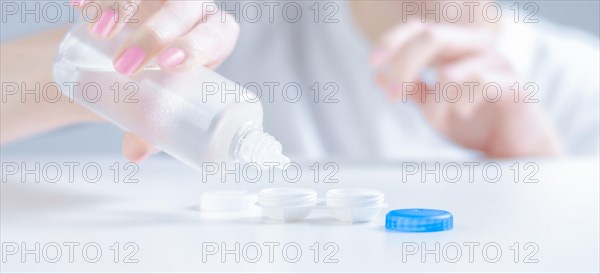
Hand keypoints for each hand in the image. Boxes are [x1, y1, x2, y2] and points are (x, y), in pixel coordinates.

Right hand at [72, 0, 239, 161]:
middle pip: (183, 10)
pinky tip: (77, 7)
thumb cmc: (161, 82)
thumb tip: (135, 154)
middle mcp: (193, 11)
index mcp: (214, 38)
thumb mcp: (162, 99)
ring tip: (99, 33)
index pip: (217, 36)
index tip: (170, 64)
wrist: (136, 56)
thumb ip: (152, 125)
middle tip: (127, 64)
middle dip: (155, 34)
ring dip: (122, 8)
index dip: (198, 45)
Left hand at [369, 22, 560, 157]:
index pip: (418, 28)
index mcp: (455, 48)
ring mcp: (497, 62)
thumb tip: (381, 77)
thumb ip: (412, 89)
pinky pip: (479, 82)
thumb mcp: (434, 106)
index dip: (392, 42)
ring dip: (435, 102)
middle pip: (431, 36)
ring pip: (450, 69)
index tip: (372, 63)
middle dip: (403, 66)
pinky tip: (463, 114)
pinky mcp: (515, 83)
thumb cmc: (476, 122)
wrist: (516, 149)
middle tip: (393, 96)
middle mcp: (476, 47)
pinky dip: (461, 104)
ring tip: (440, 117)